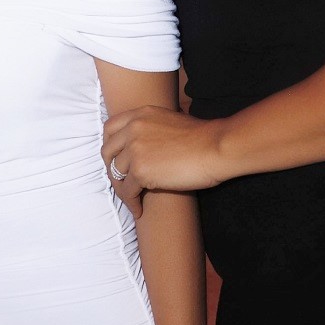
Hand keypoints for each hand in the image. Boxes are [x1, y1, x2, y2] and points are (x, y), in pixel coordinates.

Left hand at [103, 107, 224, 214]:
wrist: (216, 148)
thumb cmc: (203, 138)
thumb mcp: (170, 121)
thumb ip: (152, 128)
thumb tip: (147, 145)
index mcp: (140, 114)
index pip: (109, 128)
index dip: (110, 146)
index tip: (115, 159)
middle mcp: (133, 128)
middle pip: (107, 152)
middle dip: (111, 169)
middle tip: (121, 183)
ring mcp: (134, 149)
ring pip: (115, 174)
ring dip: (122, 190)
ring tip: (132, 199)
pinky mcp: (140, 170)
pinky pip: (127, 191)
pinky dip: (131, 203)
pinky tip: (139, 210)